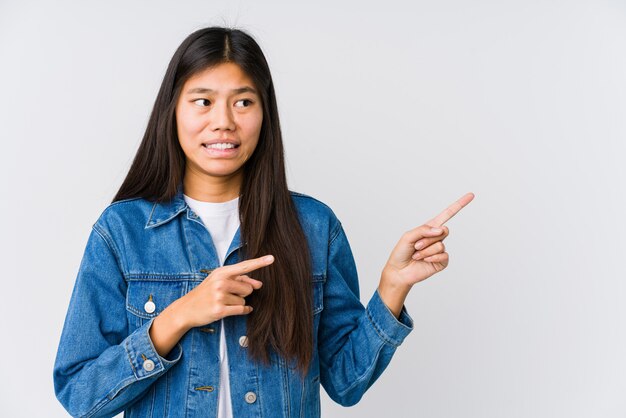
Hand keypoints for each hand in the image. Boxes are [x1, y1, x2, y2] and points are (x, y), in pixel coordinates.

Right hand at [149, 255, 274, 356]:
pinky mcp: (219, 310)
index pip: (244, 266)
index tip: (272, 258)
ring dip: (237, 303)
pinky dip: (242, 311)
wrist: (186, 309)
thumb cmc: (206, 293)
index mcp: (221, 272)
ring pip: (244, 300)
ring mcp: (219, 296)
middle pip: (248, 288)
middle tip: (228, 295)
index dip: (259, 262)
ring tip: (223, 302)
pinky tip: (231, 310)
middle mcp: (220, 282)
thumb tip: (259, 284)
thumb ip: (240, 280)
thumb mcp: (219, 281)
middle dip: (243, 293)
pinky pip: (241, 310)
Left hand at [378, 193, 474, 316]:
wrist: (399, 272)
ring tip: (416, 255)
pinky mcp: (441, 261)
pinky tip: (424, 260)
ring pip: (440, 244)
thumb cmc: (401, 252)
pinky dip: (431, 257)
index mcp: (429, 228)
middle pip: (444, 230)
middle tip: (416, 245)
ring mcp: (440, 250)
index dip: (459, 205)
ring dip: (425, 250)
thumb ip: (423, 230)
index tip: (471, 195)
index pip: (447, 214)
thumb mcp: (408, 236)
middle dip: (428, 238)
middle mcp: (436, 238)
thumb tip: (441, 229)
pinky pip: (443, 255)